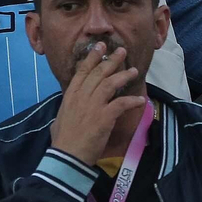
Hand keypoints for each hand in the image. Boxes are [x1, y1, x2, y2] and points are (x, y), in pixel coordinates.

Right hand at [48, 42, 145, 166]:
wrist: (68, 155)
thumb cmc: (62, 139)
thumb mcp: (61, 116)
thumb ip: (68, 107)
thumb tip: (70, 106)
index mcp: (70, 94)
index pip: (82, 70)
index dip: (93, 57)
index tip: (101, 46)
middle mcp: (81, 96)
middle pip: (98, 73)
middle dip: (111, 60)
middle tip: (123, 51)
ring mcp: (93, 105)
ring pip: (110, 84)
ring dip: (123, 76)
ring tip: (134, 71)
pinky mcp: (104, 117)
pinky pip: (121, 104)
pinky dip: (131, 101)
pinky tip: (140, 100)